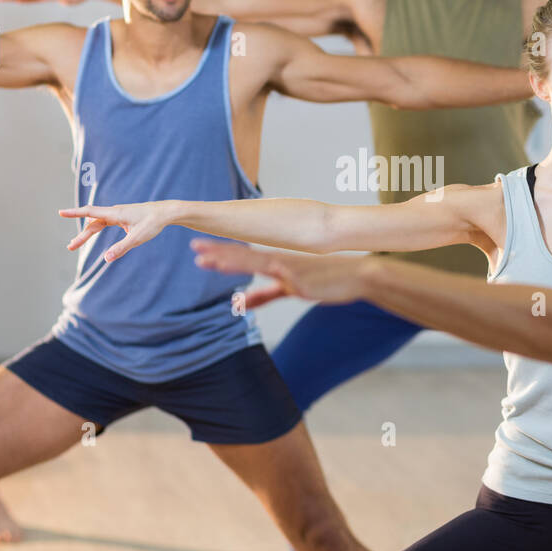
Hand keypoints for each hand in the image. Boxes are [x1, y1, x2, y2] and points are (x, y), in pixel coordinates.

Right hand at [58, 202, 169, 260]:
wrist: (166, 212)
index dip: (74, 213)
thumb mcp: (137, 238)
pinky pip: (105, 222)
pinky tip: (93, 232)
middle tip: (70, 247)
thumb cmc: (153, 223)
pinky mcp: (123, 217)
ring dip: (87, 233)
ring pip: (98, 223)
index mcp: (115, 214)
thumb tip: (106, 259)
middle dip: (81, 235)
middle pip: (92, 223)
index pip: (89, 212)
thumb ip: (121, 248)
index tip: (60, 212)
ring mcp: (119, 214)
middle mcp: (115, 212)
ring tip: (75, 243)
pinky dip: (96, 228)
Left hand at [190, 238, 369, 307]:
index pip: (242, 255)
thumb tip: (239, 302)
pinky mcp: (300, 282)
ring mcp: (289, 270)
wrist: (356, 275)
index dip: (220, 252)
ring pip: (256, 264)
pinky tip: (249, 283)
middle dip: (218, 252)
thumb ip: (263, 296)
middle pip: (243, 256)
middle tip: (194, 248)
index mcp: (275, 261)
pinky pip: (277, 283)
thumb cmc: (325, 280)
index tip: (198, 248)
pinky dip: (263, 283)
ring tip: (211, 260)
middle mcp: (279, 261)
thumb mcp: (289, 289)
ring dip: (232, 261)